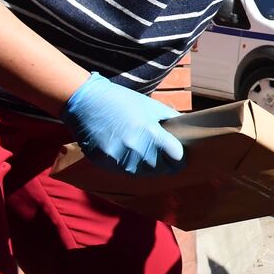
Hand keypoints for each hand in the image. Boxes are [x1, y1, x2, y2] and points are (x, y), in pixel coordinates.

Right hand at [61, 73, 183, 174]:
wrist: (86, 102)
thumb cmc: (122, 101)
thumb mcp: (151, 106)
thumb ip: (171, 120)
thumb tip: (187, 130)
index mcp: (150, 133)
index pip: (176, 157)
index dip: (180, 157)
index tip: (179, 155)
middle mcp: (135, 149)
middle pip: (161, 168)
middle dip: (165, 163)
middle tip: (165, 157)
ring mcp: (118, 158)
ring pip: (142, 172)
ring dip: (147, 166)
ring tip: (146, 153)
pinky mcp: (104, 163)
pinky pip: (124, 170)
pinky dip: (130, 165)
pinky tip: (128, 153)